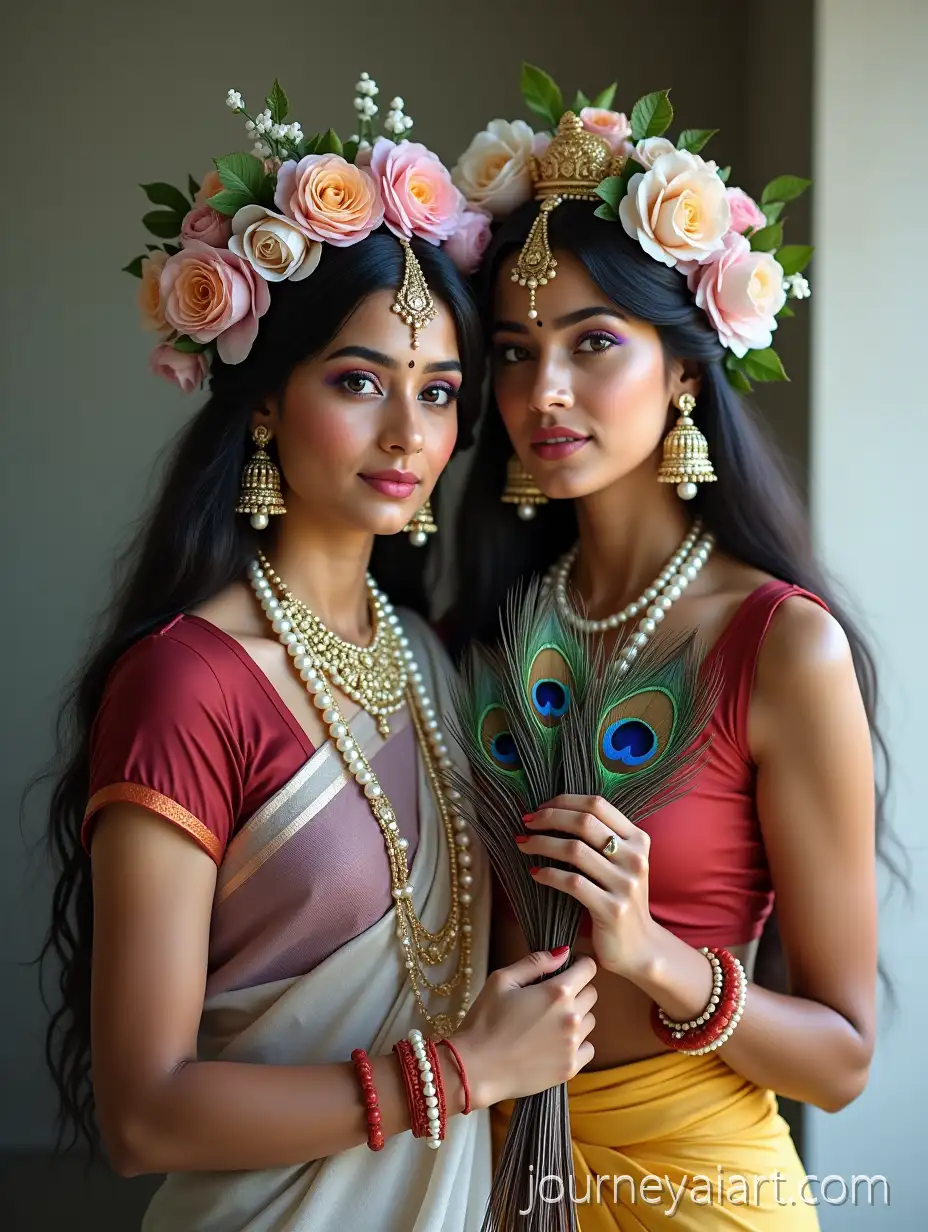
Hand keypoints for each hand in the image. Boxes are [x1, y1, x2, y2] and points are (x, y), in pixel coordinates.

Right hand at [453, 949, 596, 1108]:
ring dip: (577, 1017)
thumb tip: (564, 952)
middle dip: (577, 990)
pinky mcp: (570, 1068)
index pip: (589, 969)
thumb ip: (535, 962)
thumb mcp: (502, 980)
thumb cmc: (484, 1020)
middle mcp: (571, 1017)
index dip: (581, 964)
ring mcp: (572, 1045)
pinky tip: (555, 1043)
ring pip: (590, 1021)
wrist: (476, 1068)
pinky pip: (588, 1049)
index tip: (571, 968)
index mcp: (557, 992)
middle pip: (591, 994)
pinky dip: (577, 1044)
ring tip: (550, 1022)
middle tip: (552, 998)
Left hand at [518, 795, 659, 979]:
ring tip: (523, 844)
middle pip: (584, 822)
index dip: (564, 801)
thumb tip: (555, 811)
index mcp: (638, 839)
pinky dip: (548, 874)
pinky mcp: (612, 909)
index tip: (540, 807)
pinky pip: (572, 883)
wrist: (640, 947)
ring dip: (542, 843)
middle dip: (549, 818)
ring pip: (574, 850)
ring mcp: (625, 884)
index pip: (597, 804)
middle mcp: (635, 858)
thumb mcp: (621, 863)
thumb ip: (600, 837)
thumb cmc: (620, 899)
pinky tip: (535, 873)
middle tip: (526, 823)